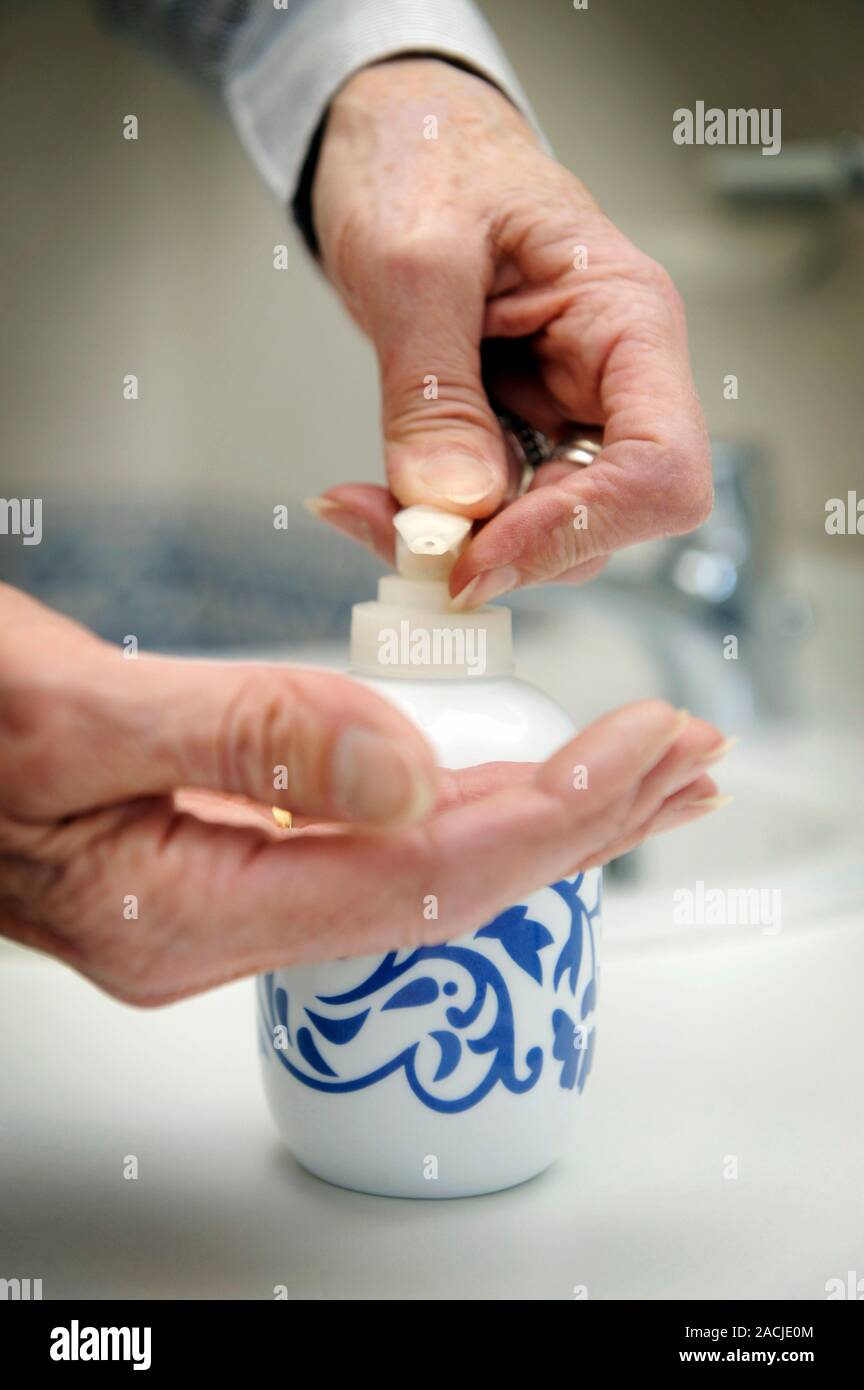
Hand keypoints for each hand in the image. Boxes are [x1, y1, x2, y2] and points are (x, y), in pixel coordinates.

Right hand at [0, 585, 727, 1004]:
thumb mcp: (74, 715)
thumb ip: (241, 740)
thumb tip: (410, 770)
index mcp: (189, 915)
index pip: (418, 879)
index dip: (548, 818)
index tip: (644, 753)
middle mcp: (219, 925)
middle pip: (443, 887)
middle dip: (578, 822)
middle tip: (689, 765)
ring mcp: (222, 895)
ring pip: (416, 866)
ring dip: (534, 815)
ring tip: (639, 774)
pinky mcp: (221, 854)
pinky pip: (370, 843)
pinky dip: (458, 804)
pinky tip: (512, 787)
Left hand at [307, 58, 710, 605]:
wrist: (399, 141)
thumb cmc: (427, 161)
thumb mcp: (415, 263)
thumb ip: (434, 391)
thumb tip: (455, 505)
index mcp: (627, 321)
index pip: (661, 469)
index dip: (581, 528)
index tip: (481, 555)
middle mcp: (611, 381)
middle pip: (601, 519)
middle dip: (501, 544)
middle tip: (399, 535)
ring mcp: (564, 415)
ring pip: (538, 531)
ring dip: (453, 541)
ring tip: (364, 507)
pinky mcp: (515, 435)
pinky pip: (488, 510)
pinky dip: (427, 521)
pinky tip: (370, 501)